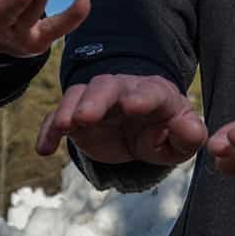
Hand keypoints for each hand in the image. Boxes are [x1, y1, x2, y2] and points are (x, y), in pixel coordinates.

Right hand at [35, 72, 205, 166]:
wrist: (143, 134)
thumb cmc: (167, 134)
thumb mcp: (184, 139)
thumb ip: (190, 134)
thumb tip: (189, 130)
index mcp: (155, 94)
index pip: (149, 92)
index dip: (140, 97)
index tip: (132, 106)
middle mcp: (122, 90)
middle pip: (106, 87)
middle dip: (95, 100)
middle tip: (85, 117)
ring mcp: (96, 101)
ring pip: (78, 95)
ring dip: (68, 110)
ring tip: (63, 127)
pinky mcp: (77, 117)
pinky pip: (58, 119)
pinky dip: (49, 130)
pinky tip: (44, 148)